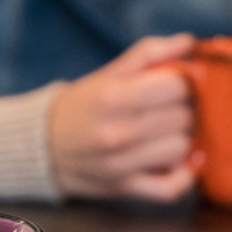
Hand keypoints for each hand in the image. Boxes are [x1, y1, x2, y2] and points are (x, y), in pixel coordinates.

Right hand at [48, 34, 196, 201]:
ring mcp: (121, 164)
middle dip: (180, 110)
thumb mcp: (108, 74)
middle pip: (182, 117)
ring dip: (179, 139)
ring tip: (165, 134)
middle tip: (165, 110)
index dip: (180, 83)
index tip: (171, 87)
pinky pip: (169, 189)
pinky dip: (182, 177)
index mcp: (113, 97)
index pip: (177, 87)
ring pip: (181, 148)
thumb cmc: (82, 106)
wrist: (43, 145)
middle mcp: (118, 132)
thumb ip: (148, 53)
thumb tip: (188, 41)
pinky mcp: (123, 188)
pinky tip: (179, 164)